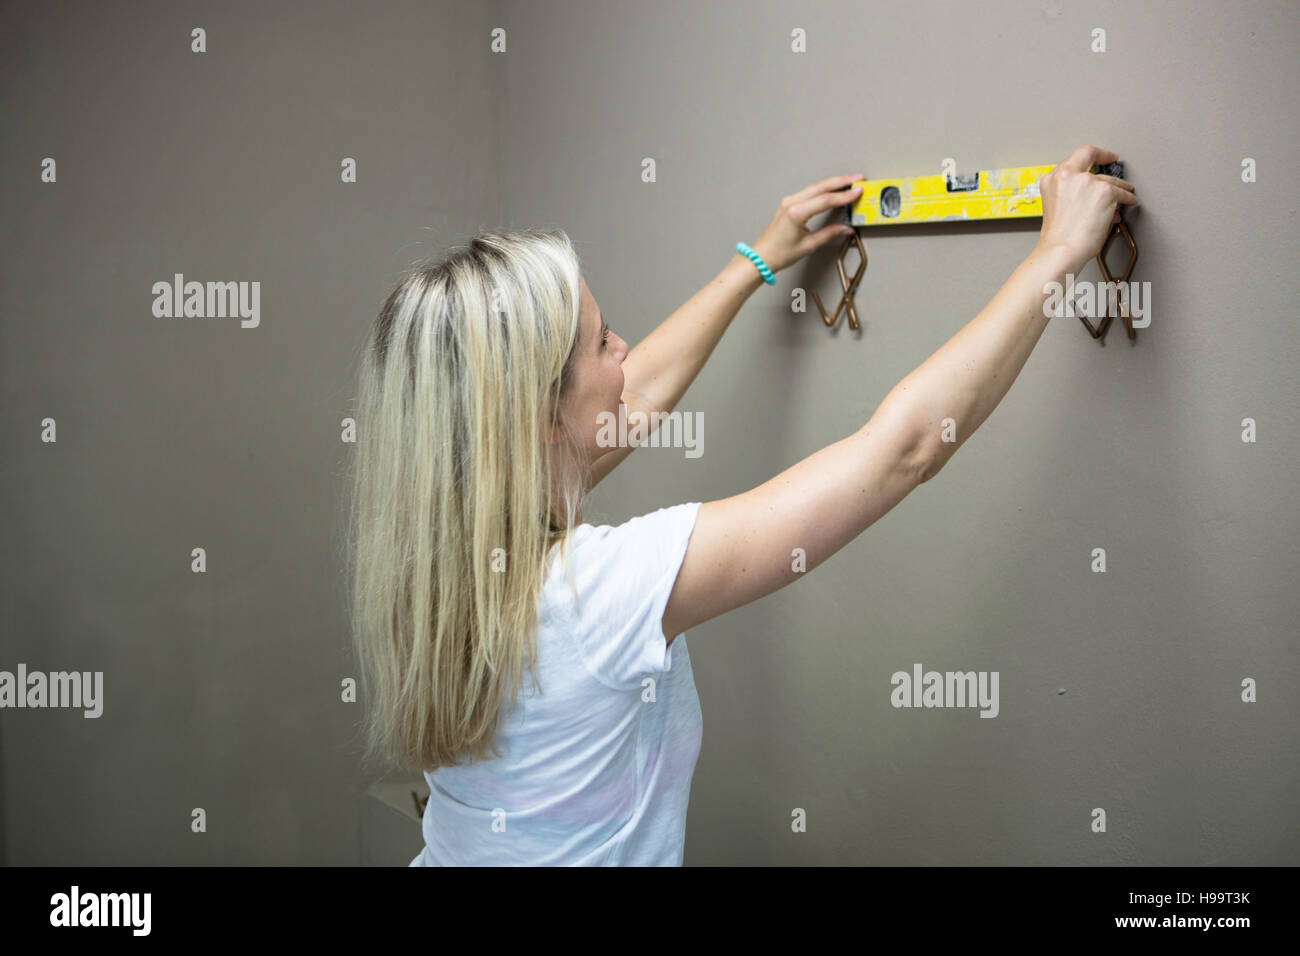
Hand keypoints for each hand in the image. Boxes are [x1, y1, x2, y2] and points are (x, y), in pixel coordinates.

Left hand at [748, 173, 864, 273]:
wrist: (761, 256)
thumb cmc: (780, 253)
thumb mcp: (808, 245)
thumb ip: (829, 234)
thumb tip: (846, 229)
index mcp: (796, 213)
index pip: (825, 200)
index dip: (844, 196)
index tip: (858, 191)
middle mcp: (791, 203)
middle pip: (820, 187)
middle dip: (841, 181)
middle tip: (858, 178)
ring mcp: (788, 201)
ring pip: (815, 187)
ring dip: (833, 183)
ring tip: (849, 181)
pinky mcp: (788, 203)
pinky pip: (808, 192)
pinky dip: (823, 189)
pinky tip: (833, 189)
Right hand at [1035, 145, 1138, 271]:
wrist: (1060, 251)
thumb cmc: (1057, 238)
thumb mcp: (1056, 206)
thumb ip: (1072, 195)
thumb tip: (1093, 196)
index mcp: (1052, 179)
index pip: (1077, 156)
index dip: (1095, 154)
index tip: (1104, 156)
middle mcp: (1068, 175)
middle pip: (1095, 160)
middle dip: (1108, 166)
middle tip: (1115, 167)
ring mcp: (1087, 182)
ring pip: (1110, 179)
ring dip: (1121, 187)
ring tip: (1126, 193)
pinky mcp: (1104, 191)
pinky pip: (1122, 193)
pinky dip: (1128, 198)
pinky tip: (1129, 201)